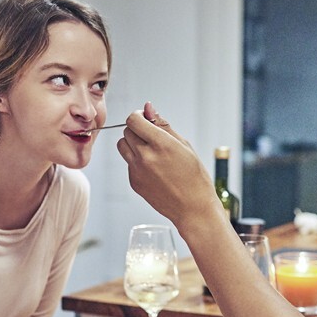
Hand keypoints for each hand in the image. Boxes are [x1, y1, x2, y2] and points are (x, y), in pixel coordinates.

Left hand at [117, 103, 223, 230]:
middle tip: (152, 137)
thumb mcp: (184, 146)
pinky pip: (128, 163)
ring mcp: (137, 171)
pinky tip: (154, 169)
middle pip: (127, 131)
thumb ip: (163, 125)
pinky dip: (137, 161)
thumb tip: (148, 108)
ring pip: (122, 145)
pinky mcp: (134, 182)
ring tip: (150, 151)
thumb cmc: (194, 177)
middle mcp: (145, 157)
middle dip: (137, 129)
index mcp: (161, 144)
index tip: (146, 118)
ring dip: (132, 143)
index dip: (139, 116)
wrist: (193, 208)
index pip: (133, 120)